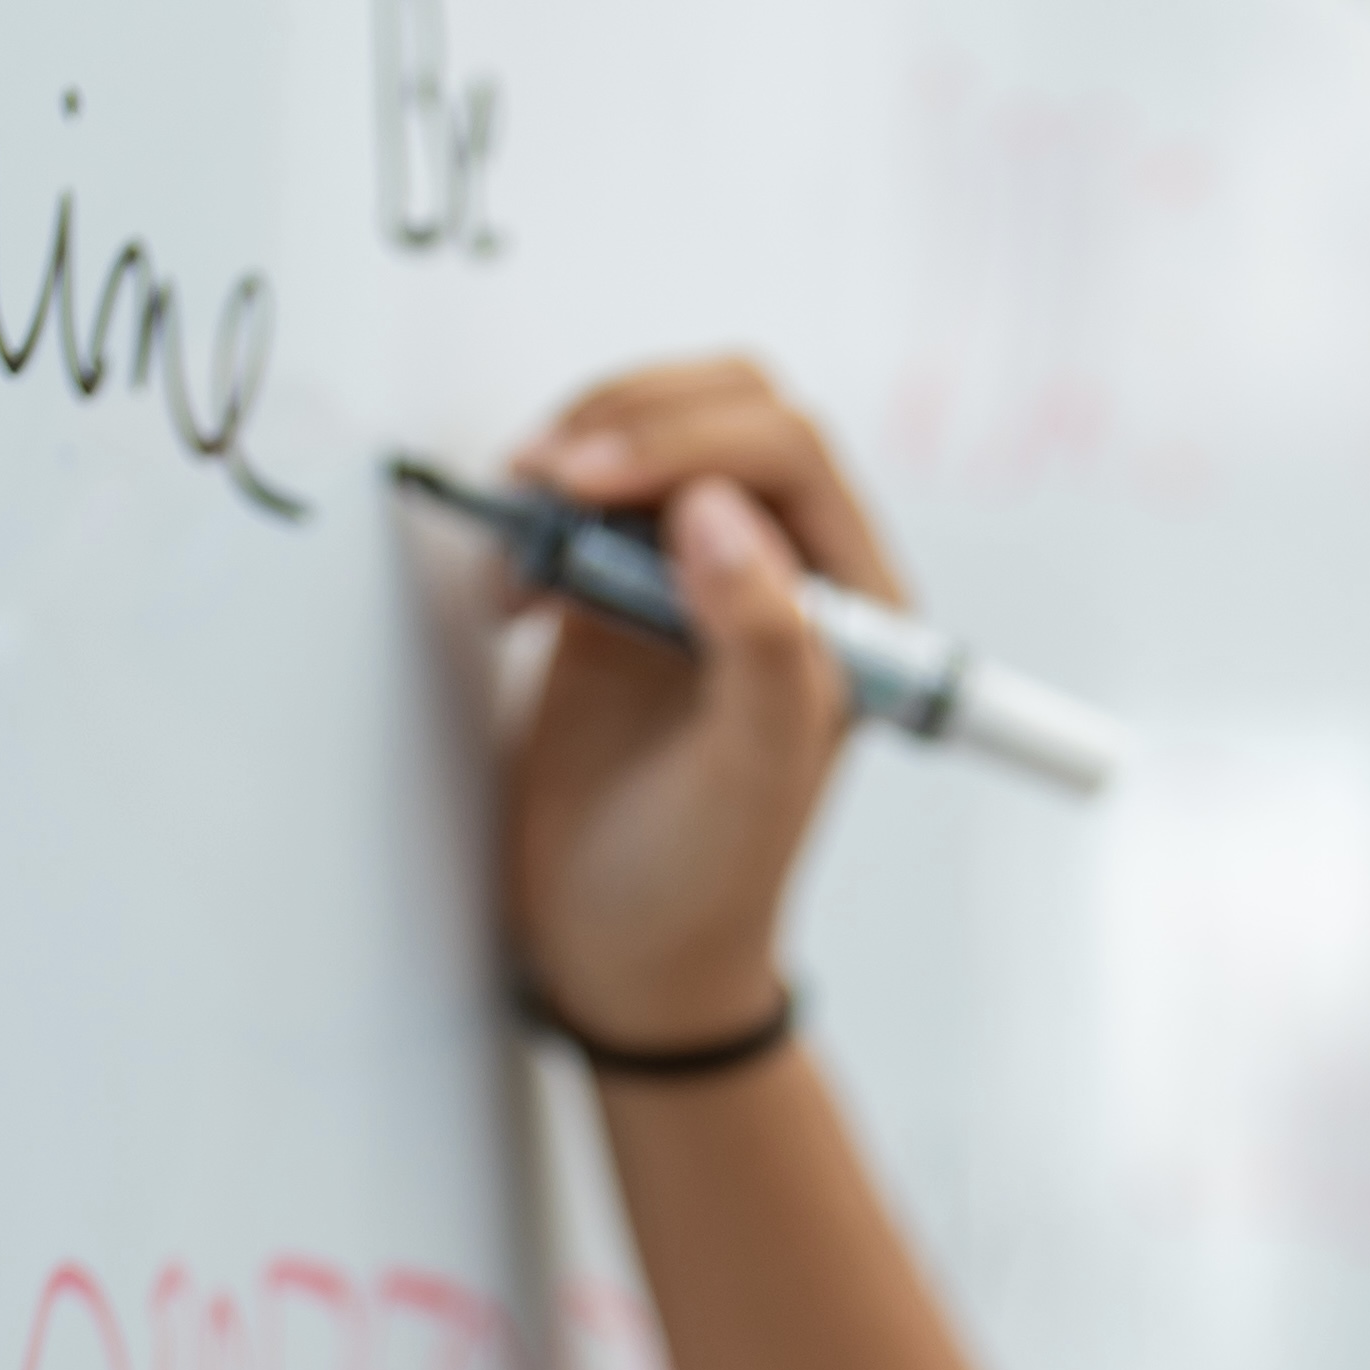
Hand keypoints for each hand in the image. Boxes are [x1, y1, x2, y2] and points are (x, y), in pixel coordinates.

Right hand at [495, 359, 911, 1052]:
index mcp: (855, 607)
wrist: (625, 954)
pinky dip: (539, 512)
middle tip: (544, 477)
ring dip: (577, 458)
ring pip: (652, 440)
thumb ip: (762, 643)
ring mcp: (703, 577)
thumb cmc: (707, 882)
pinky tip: (514, 586)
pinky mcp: (624, 592)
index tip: (592, 479)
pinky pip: (589, 500)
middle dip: (628, 423)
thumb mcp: (751, 774)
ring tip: (521, 539)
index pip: (786, 451)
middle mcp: (789, 576)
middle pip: (724, 415)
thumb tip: (720, 513)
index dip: (687, 440)